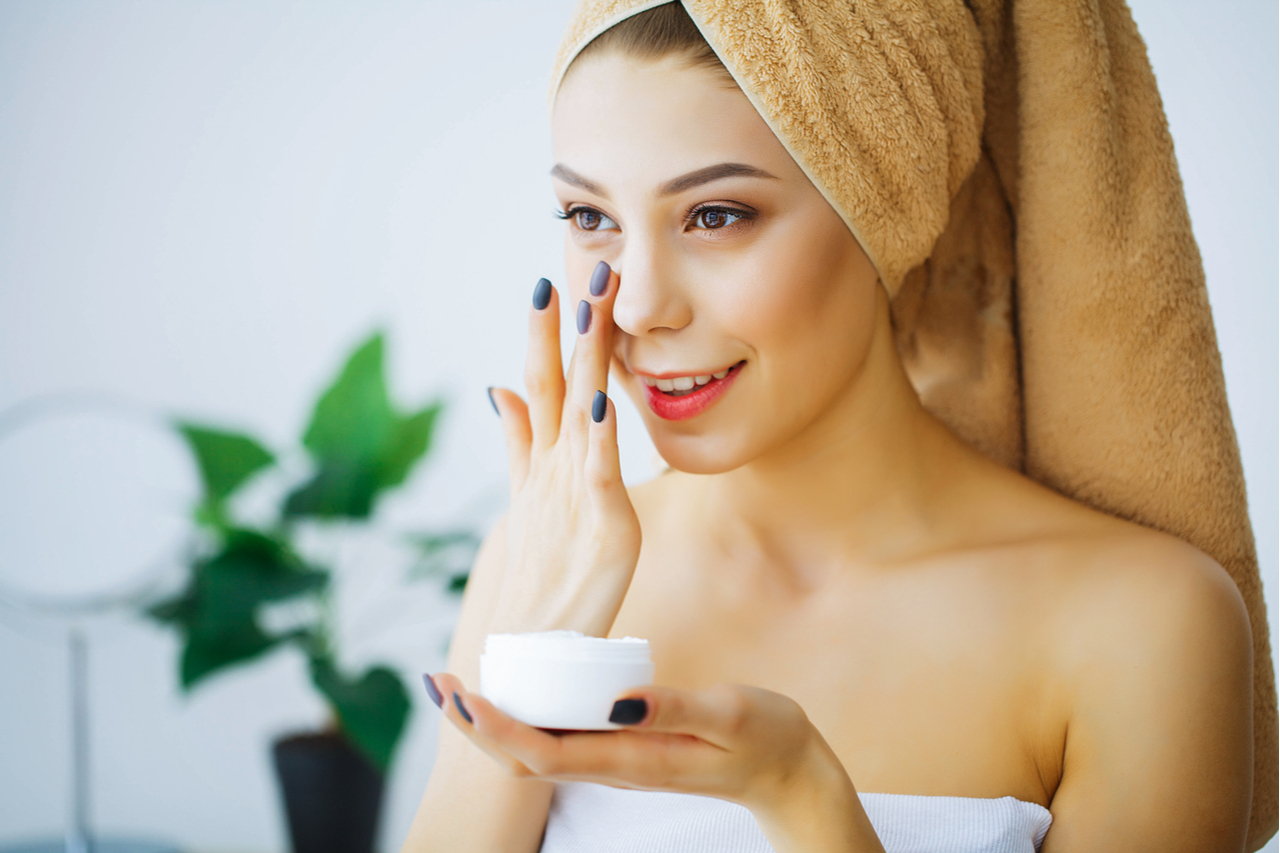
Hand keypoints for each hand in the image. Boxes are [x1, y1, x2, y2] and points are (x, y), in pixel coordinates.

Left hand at [428, 673, 883, 851]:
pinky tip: (516, 687)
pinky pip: (561, 737)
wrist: (788, 773)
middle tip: (439, 683)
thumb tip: (619, 699)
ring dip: (493, 723)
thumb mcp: (731, 715)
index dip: (497, 728)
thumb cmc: (765, 739)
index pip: (545, 752)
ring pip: (537, 751)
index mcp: (631, 758)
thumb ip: (677, 708)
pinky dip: (525, 715)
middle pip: (525, 758)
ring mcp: (616, 758)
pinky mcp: (623, 744)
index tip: (463, 697)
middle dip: (476, 727)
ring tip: (459, 685)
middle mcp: (614, 764)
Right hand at [487, 264, 640, 635]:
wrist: (531, 647)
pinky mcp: (604, 524)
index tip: (546, 287)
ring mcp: (573, 493)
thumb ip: (517, 442)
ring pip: (579, 412)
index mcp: (541, 464)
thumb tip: (499, 388)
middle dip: (565, 329)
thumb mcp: (526, 498)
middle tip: (576, 273)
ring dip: (584, 358)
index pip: (538, 387)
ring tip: (590, 309)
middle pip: (555, 386)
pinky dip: (600, 435)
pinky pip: (600, 470)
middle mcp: (553, 469)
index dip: (542, 337)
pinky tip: (606, 399)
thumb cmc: (538, 576)